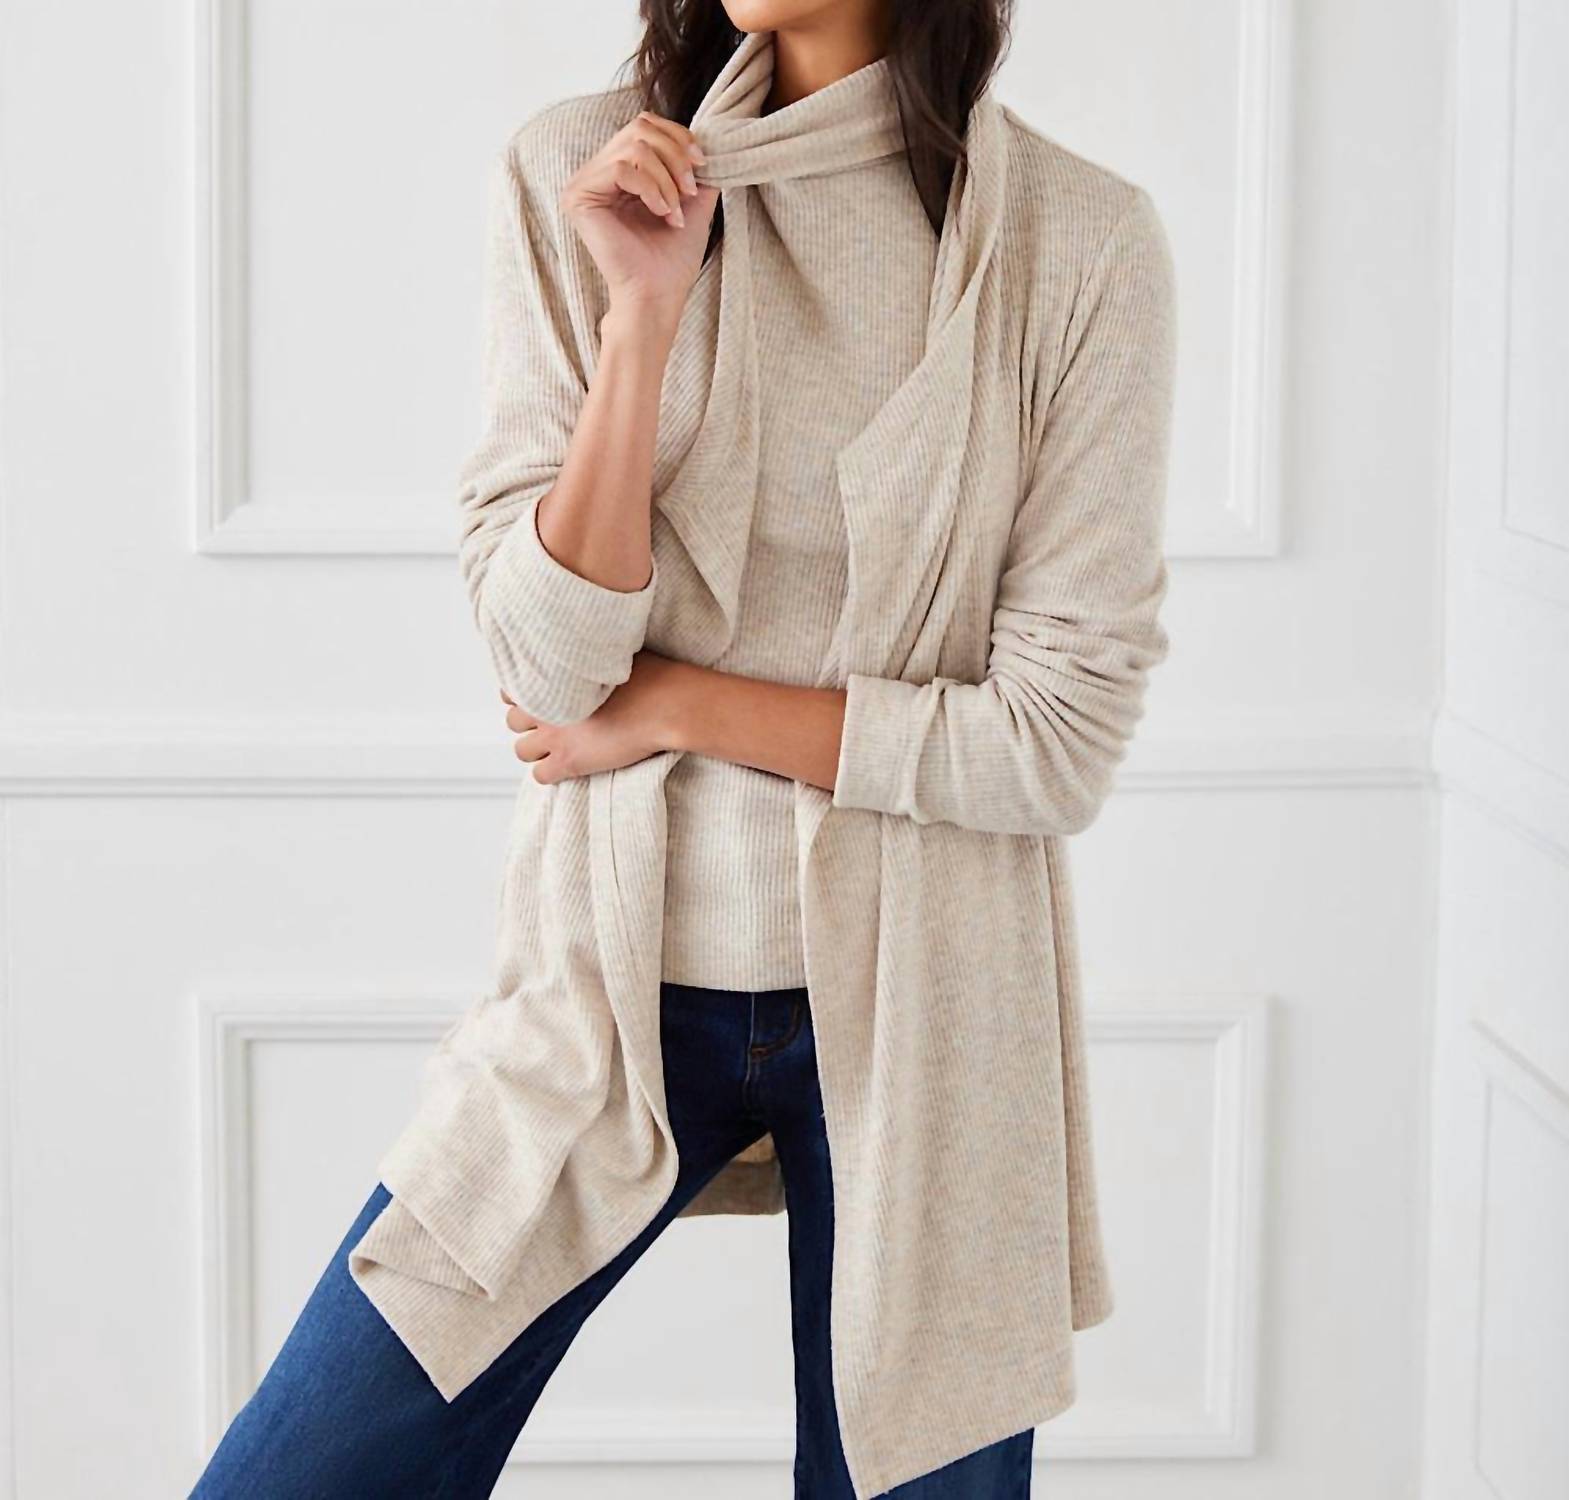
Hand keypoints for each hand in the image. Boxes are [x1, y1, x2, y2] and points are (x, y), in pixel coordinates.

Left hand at [499, 652, 687, 783]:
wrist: (665, 706)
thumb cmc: (650, 676)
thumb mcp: (613, 653)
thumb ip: (587, 655)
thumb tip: (588, 646)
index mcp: (553, 678)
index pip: (511, 690)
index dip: (526, 697)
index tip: (542, 700)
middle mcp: (546, 708)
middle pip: (512, 722)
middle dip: (528, 724)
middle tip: (552, 724)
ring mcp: (556, 737)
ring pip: (521, 751)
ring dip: (536, 750)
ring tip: (558, 747)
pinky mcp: (570, 763)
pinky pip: (541, 776)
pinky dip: (550, 773)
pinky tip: (568, 765)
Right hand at [560, 111, 717, 318]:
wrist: (657, 296)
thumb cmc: (672, 259)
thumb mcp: (693, 201)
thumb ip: (695, 168)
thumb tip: (710, 138)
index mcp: (619, 171)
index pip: (645, 126)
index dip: (678, 137)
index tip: (702, 166)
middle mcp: (597, 173)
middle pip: (640, 128)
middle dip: (675, 157)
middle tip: (691, 191)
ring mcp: (584, 183)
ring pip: (633, 145)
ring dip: (666, 179)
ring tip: (674, 212)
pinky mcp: (578, 196)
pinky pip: (621, 168)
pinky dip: (650, 188)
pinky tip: (660, 213)